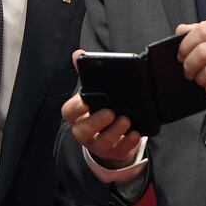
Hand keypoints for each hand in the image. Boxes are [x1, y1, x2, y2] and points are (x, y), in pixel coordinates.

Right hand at [62, 49, 141, 166]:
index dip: (75, 108)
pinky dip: (128, 143)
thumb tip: (78, 53)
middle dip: (96, 122)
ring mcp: (97, 144)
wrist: (110, 131)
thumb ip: (86, 72)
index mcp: (77, 114)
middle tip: (110, 112)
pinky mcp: (113, 152)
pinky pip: (119, 151)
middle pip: (83, 131)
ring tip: (126, 120)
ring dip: (114, 132)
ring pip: (101, 143)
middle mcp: (84, 131)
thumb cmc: (99, 106)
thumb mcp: (93, 91)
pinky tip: (136, 133)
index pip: (69, 112)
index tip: (86, 101)